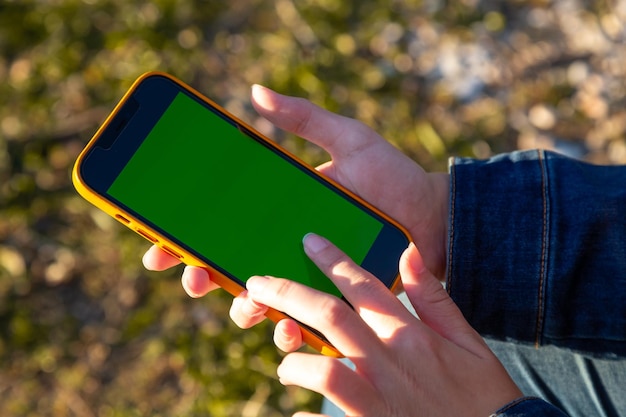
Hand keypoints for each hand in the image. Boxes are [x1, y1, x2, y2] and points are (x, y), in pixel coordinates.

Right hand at [143, 86, 448, 340]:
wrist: (435, 217)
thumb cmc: (393, 178)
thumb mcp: (348, 140)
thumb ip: (305, 119)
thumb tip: (257, 91)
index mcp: (279, 212)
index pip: (221, 225)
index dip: (184, 235)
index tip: (157, 240)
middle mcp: (286, 248)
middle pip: (228, 267)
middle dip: (200, 274)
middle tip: (191, 272)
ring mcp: (308, 278)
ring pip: (258, 303)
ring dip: (240, 309)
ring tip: (243, 300)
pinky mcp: (333, 304)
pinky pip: (302, 324)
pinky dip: (287, 331)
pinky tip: (287, 326)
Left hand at [244, 234, 521, 416]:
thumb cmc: (483, 396)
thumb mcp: (469, 342)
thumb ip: (434, 298)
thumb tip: (409, 252)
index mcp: (411, 335)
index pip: (363, 286)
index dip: (331, 259)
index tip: (308, 240)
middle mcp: (390, 361)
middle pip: (329, 315)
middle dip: (288, 294)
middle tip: (257, 283)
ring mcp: (377, 398)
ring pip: (322, 364)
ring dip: (294, 355)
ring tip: (286, 354)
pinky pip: (326, 415)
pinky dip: (305, 409)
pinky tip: (296, 401)